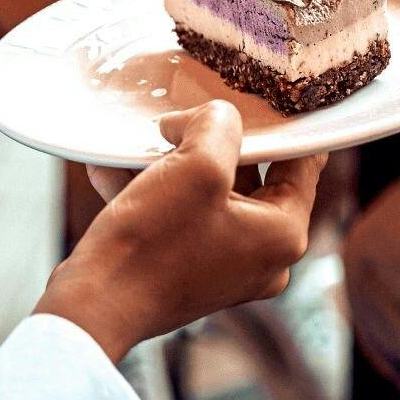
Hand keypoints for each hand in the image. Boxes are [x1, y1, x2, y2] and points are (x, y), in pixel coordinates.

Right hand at [34, 101, 325, 361]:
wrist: (96, 305)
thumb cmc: (155, 242)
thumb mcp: (198, 165)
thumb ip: (220, 125)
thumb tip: (215, 116)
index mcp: (282, 235)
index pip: (303, 165)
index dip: (281, 125)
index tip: (261, 95)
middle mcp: (261, 257)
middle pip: (251, 176)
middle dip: (212, 141)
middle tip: (184, 117)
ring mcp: (223, 266)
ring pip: (208, 192)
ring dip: (174, 162)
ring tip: (142, 140)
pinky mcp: (186, 269)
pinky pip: (180, 213)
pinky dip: (153, 188)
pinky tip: (113, 165)